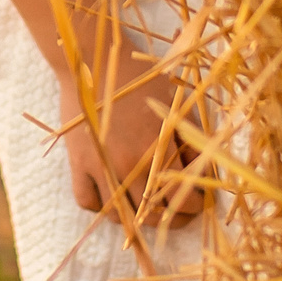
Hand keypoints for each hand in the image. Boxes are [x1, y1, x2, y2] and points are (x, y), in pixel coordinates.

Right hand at [58, 63, 206, 224]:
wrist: (93, 61)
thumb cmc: (138, 79)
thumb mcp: (173, 105)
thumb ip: (191, 140)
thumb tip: (204, 170)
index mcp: (156, 150)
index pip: (184, 200)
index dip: (198, 205)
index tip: (201, 201)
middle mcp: (127, 165)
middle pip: (152, 215)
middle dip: (173, 218)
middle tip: (181, 211)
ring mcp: (99, 166)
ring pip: (120, 216)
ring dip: (137, 217)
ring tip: (148, 206)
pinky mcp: (77, 163)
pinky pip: (88, 201)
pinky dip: (101, 204)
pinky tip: (113, 195)